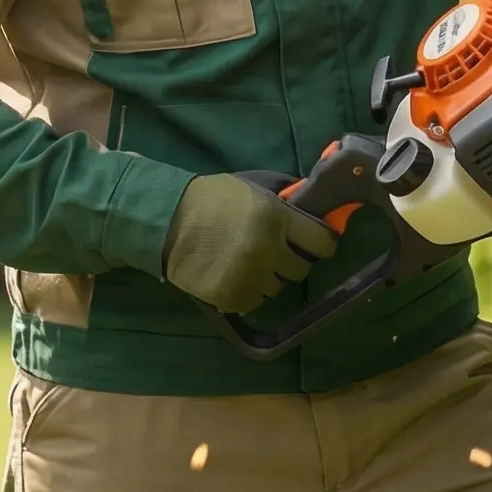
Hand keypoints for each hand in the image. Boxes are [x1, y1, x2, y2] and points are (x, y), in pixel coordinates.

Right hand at [161, 173, 339, 314]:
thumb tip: (318, 212)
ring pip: (277, 289)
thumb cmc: (214, 199)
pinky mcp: (229, 296)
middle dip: (291, 261)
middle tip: (275, 252)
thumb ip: (285, 203)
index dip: (322, 243)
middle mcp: (266, 250)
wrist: (167, 219)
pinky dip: (247, 292)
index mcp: (276, 218)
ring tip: (249, 263)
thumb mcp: (255, 188)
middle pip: (301, 270)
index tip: (315, 243)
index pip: (323, 242)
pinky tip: (234, 275)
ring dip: (268, 277)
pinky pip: (253, 302)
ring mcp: (248, 276)